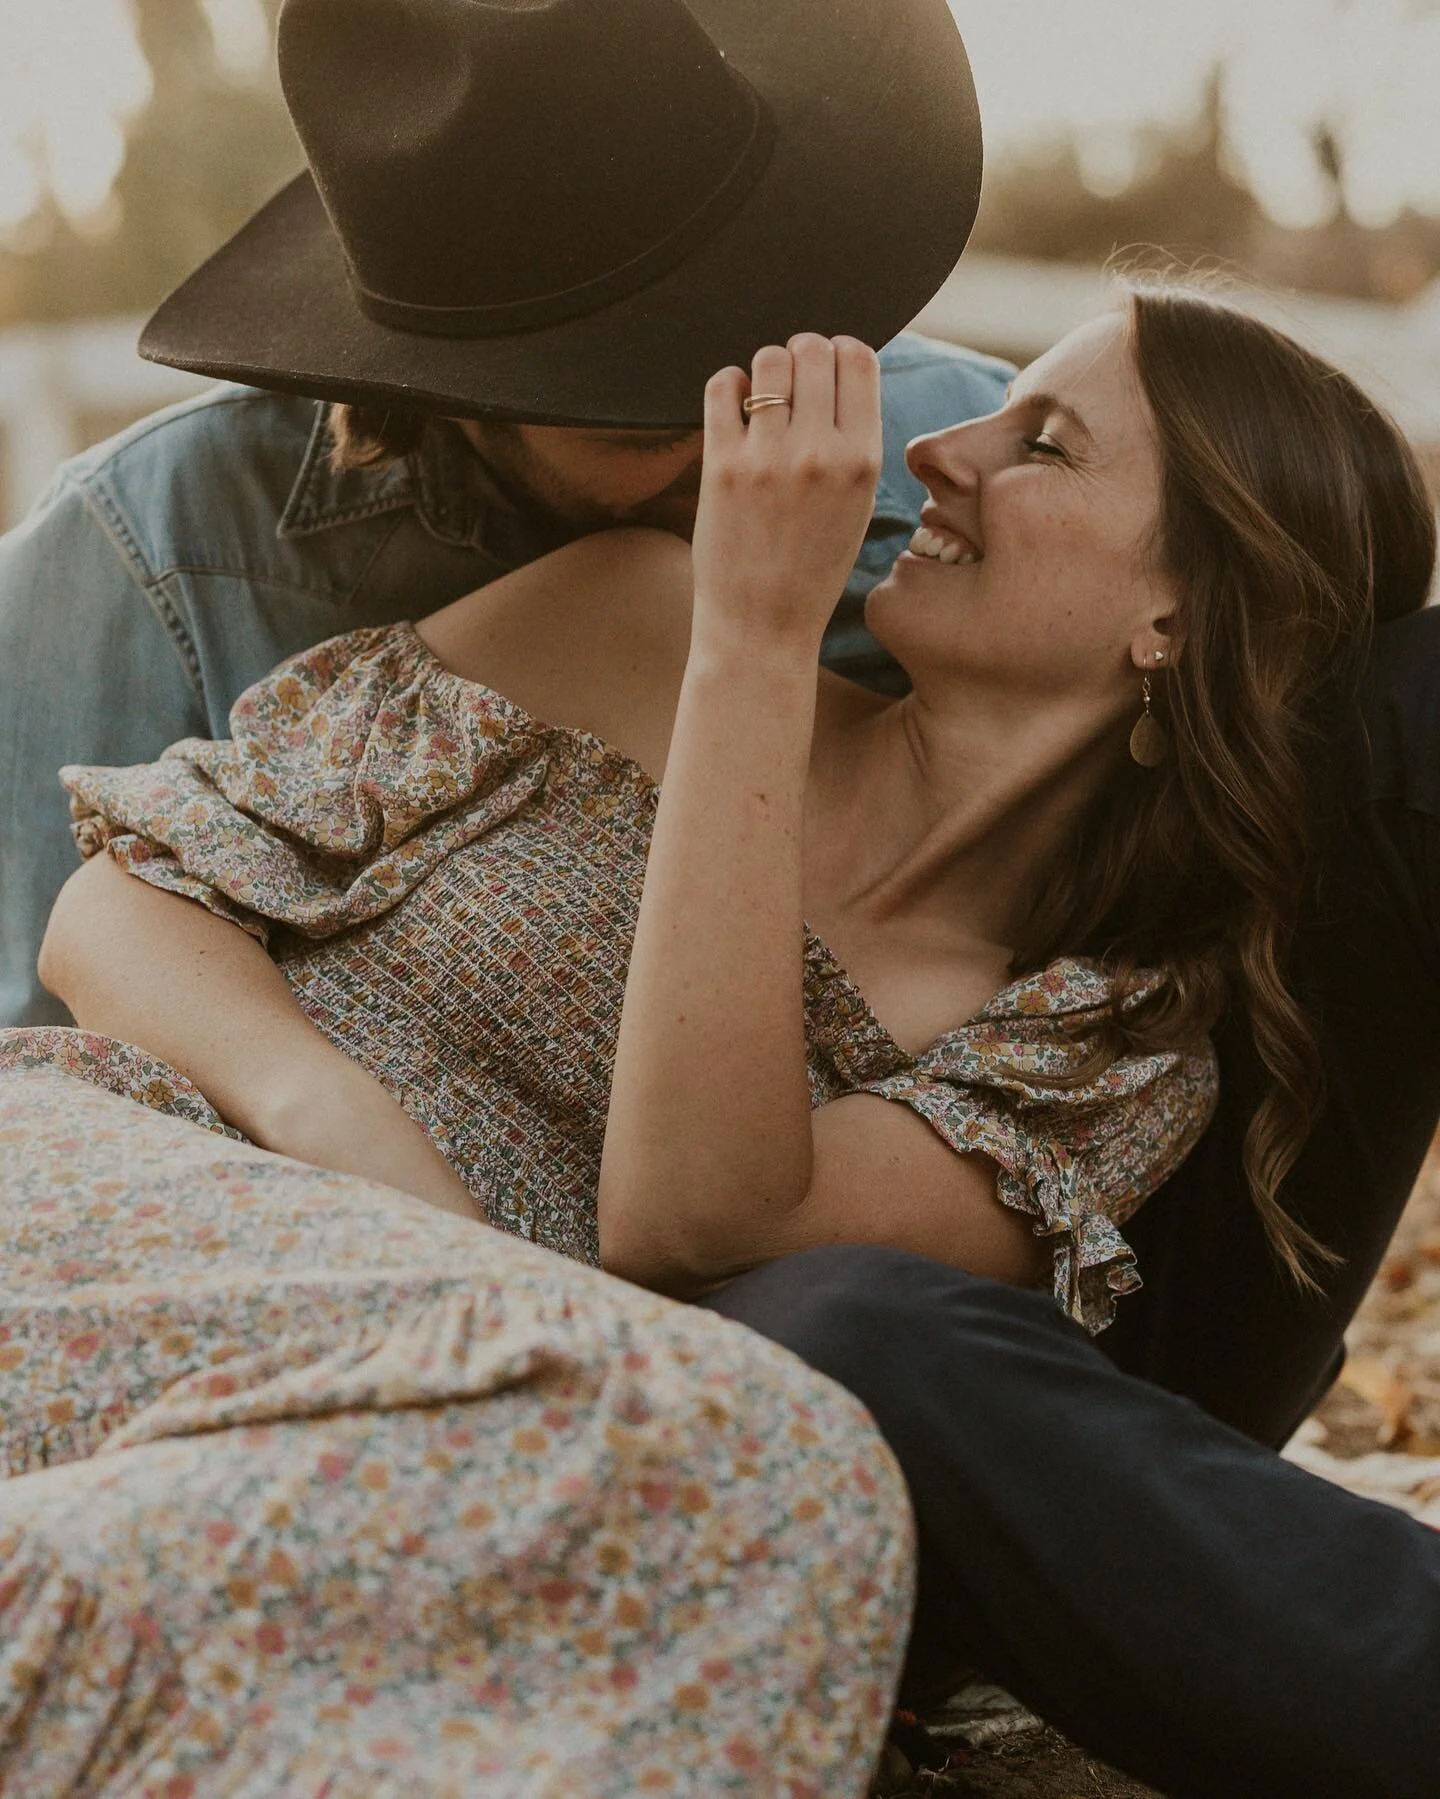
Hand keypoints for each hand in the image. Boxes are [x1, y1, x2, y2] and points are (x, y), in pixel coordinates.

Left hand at [690, 334, 881, 655]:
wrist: (763, 627)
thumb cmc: (811, 567)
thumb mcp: (856, 505)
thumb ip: (852, 442)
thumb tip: (836, 371)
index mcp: (863, 460)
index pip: (858, 358)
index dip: (840, 352)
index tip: (826, 370)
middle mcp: (819, 453)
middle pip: (812, 349)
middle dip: (801, 355)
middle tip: (790, 384)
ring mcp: (768, 459)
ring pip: (767, 361)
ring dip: (764, 369)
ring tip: (761, 398)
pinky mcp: (721, 467)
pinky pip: (722, 387)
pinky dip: (727, 385)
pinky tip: (733, 407)